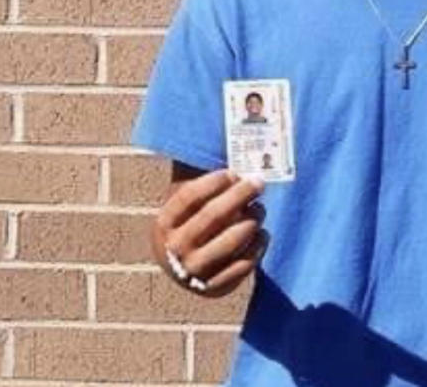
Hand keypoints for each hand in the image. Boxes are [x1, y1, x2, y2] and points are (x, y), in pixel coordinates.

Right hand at [153, 169, 267, 297]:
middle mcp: (175, 248)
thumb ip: (197, 179)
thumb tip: (219, 138)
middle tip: (259, 182)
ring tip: (260, 209)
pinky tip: (262, 234)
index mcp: (164, 223)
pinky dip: (257, 247)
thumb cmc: (190, 223)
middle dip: (240, 195)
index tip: (233, 172)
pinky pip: (243, 265)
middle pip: (213, 216)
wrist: (183, 271)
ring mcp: (194, 271)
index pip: (189, 197)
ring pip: (230, 241)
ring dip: (251, 220)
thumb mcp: (185, 204)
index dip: (213, 182)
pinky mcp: (213, 288)